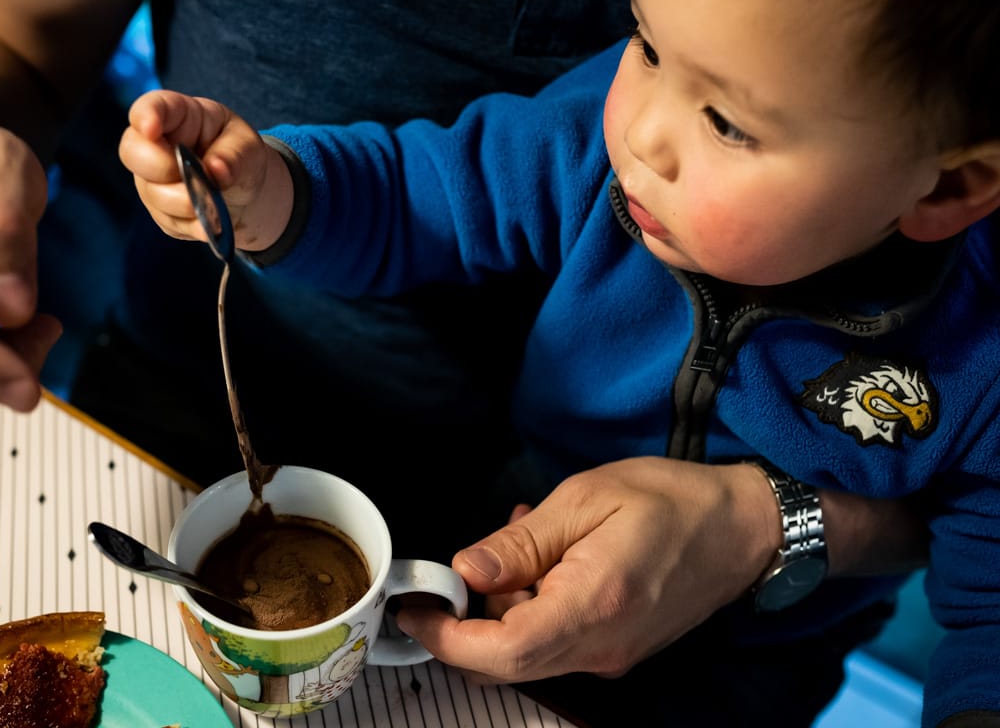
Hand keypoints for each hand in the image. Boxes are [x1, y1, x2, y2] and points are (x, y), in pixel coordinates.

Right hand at [120, 90, 292, 251]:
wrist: (242, 189)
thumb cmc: (240, 154)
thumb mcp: (248, 148)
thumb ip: (234, 156)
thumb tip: (216, 171)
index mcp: (179, 115)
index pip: (151, 107)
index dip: (146, 115)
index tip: (151, 127)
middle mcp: (155, 145)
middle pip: (133, 152)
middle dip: (162, 167)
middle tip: (199, 178)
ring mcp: (152, 179)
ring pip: (151, 193)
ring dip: (185, 203)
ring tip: (216, 205)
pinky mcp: (159, 210)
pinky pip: (168, 221)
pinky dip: (193, 225)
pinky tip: (212, 223)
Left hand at [396, 457, 779, 682]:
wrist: (746, 528)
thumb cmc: (673, 501)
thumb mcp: (587, 499)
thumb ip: (522, 542)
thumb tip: (466, 570)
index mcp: (591, 606)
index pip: (501, 652)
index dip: (447, 637)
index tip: (415, 609)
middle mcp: (600, 647)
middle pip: (506, 662)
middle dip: (468, 619)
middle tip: (462, 564)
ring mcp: (610, 654)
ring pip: (527, 651)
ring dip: (505, 603)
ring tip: (527, 533)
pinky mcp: (616, 648)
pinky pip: (555, 639)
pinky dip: (533, 604)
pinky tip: (549, 554)